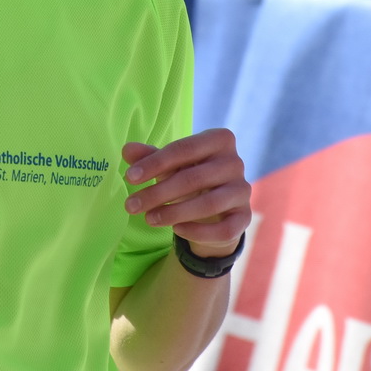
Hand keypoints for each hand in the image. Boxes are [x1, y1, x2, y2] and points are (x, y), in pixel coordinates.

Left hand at [123, 129, 249, 256]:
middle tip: (131, 205)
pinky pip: (223, 229)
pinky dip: (198, 232)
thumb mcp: (169, 164)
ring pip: (209, 205)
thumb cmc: (189, 176)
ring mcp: (242, 190)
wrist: (215, 207)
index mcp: (219, 139)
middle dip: (158, 193)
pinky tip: (176, 230)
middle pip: (194, 178)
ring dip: (174, 213)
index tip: (130, 177)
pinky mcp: (244, 217)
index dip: (154, 163)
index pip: (184, 149)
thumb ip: (149, 157)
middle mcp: (235, 162)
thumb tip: (127, 150)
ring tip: (148, 218)